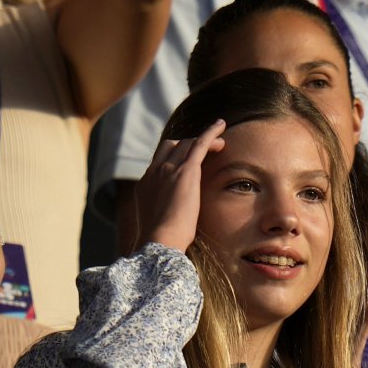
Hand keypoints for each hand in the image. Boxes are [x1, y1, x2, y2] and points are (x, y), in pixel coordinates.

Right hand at [136, 120, 224, 251]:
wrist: (160, 240)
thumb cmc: (160, 241)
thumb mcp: (156, 226)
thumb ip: (160, 218)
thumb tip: (164, 227)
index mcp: (145, 184)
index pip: (159, 161)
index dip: (173, 158)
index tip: (186, 163)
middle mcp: (154, 172)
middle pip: (171, 147)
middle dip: (187, 145)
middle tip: (204, 150)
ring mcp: (168, 169)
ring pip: (186, 143)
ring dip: (203, 141)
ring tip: (220, 143)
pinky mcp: (187, 170)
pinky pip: (200, 142)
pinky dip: (211, 132)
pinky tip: (222, 125)